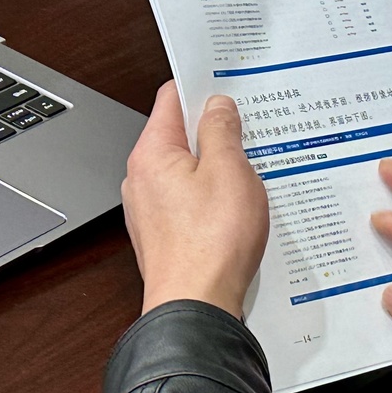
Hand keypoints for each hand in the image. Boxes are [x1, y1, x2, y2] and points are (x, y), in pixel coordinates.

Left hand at [123, 81, 270, 319]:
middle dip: (213, 130)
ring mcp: (150, 209)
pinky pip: (187, 201)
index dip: (200, 86)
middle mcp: (141, 179)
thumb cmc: (211, 243)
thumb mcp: (229, 171)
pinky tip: (236, 207)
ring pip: (185, 171)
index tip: (227, 83)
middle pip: (178, 136)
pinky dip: (211, 197)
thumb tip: (217, 106)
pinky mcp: (163, 235)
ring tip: (250, 170)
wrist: (196, 309)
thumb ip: (222, 131)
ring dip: (216, 167)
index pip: (170, 99)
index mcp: (151, 153)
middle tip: (250, 128)